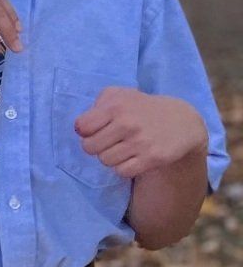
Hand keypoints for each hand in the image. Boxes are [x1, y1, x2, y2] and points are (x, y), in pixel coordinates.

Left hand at [76, 89, 208, 179]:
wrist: (183, 121)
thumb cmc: (143, 107)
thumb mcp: (121, 95)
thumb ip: (98, 104)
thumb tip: (82, 126)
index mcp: (115, 106)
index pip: (82, 127)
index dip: (85, 131)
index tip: (95, 131)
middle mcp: (126, 124)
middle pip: (89, 147)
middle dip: (96, 146)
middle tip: (108, 142)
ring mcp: (140, 142)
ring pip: (105, 160)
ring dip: (110, 157)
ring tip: (121, 149)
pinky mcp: (153, 158)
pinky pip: (122, 171)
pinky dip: (123, 167)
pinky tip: (131, 158)